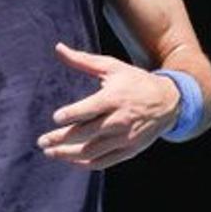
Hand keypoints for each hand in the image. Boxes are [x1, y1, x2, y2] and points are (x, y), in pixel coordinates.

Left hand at [37, 42, 180, 169]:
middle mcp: (119, 121)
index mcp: (114, 99)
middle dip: (60, 139)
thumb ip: (83, 60)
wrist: (169, 101)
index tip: (55, 118)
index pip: (88, 110)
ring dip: (68, 155)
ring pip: (92, 151)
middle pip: (85, 134)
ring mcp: (125, 138)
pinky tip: (70, 160)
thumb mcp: (112, 66)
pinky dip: (85, 163)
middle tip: (41, 141)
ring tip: (50, 152)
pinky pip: (104, 161)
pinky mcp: (129, 150)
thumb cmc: (135, 81)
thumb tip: (58, 48)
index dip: (71, 115)